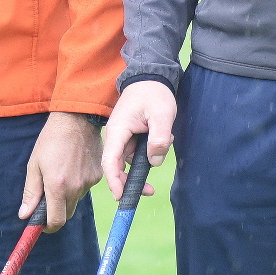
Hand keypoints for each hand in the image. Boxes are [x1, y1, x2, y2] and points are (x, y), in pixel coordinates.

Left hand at [18, 111, 101, 227]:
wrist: (77, 120)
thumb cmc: (51, 140)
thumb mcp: (34, 165)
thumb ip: (31, 192)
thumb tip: (25, 215)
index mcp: (58, 186)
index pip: (56, 221)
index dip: (48, 227)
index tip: (41, 224)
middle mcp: (76, 187)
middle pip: (67, 214)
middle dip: (56, 212)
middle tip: (47, 199)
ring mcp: (89, 182)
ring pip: (76, 200)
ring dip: (67, 196)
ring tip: (60, 173)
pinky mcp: (98, 176)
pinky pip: (85, 188)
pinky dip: (77, 184)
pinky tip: (72, 166)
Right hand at [102, 80, 176, 199]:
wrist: (150, 78)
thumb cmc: (154, 94)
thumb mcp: (162, 115)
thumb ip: (159, 138)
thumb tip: (155, 161)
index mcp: (117, 131)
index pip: (110, 162)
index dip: (114, 181)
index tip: (121, 196)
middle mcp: (116, 137)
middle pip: (116, 166)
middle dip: (130, 181)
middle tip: (149, 191)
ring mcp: (122, 137)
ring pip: (128, 161)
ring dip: (143, 166)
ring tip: (165, 146)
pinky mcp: (129, 137)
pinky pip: (135, 153)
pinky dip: (147, 154)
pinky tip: (161, 143)